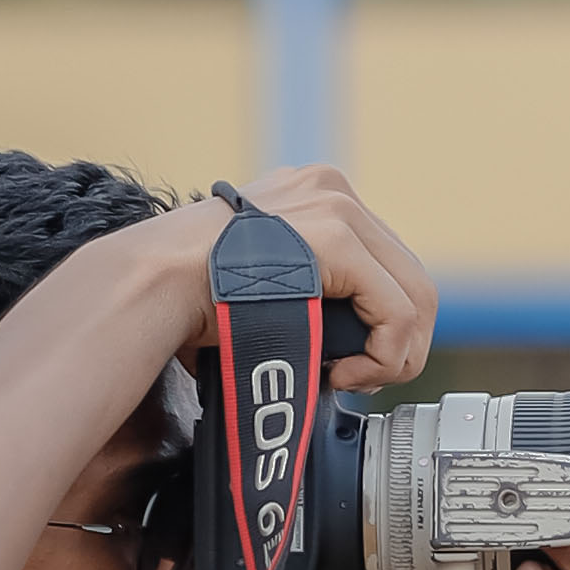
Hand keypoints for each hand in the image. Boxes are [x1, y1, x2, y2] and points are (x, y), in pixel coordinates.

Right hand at [188, 163, 434, 388]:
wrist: (154, 284)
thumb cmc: (190, 297)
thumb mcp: (262, 275)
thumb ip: (306, 287)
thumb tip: (341, 339)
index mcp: (316, 196)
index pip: (387, 265)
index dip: (384, 324)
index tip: (353, 363)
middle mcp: (333, 191)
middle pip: (412, 279)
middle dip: (399, 343)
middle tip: (362, 378)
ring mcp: (337, 209)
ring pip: (416, 298)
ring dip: (393, 356)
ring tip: (351, 379)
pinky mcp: (338, 239)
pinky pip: (396, 313)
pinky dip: (382, 357)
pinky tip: (344, 374)